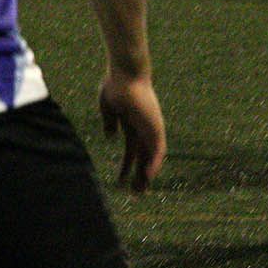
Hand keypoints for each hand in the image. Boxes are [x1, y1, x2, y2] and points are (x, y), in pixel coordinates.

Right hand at [99, 71, 165, 192]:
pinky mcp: (155, 126)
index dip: (128, 167)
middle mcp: (144, 127)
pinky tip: (149, 176)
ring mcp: (151, 127)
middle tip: (136, 193)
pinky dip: (154, 163)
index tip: (122, 181)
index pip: (133, 150)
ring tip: (141, 190)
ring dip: (147, 174)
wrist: (125, 74)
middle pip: (144, 156)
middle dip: (139, 175)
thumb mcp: (109, 108)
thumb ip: (110, 122)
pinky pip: (158, 149)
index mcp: (132, 124)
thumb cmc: (115, 85)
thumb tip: (110, 136)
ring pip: (152, 156)